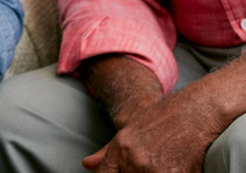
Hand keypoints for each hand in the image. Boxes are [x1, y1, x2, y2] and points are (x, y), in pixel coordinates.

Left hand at [81, 89, 225, 172]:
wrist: (193, 113)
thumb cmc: (161, 118)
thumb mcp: (129, 127)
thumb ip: (107, 151)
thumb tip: (86, 164)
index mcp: (121, 148)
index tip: (120, 172)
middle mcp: (134, 160)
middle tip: (146, 163)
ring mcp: (155, 170)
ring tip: (160, 163)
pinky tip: (174, 167)